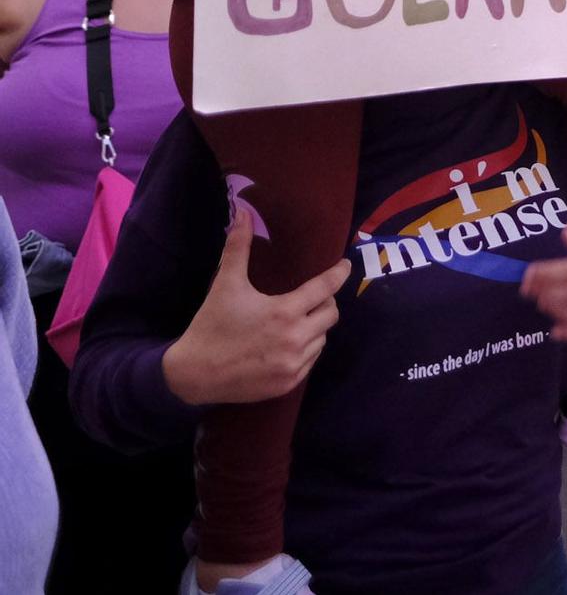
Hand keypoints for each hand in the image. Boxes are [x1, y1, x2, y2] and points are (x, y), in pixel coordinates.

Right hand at [161, 209, 348, 405]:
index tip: (345, 265)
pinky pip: (311, 360)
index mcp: (284, 313)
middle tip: (309, 298)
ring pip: (323, 338)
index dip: (338, 274)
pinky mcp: (289, 383)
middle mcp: (295, 339)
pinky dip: (306, 349)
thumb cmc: (211, 325)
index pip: (325, 288)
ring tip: (293, 321)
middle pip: (331, 313)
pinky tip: (287, 343)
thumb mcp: (226, 284)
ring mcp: (294, 364)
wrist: (193, 374)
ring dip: (315, 327)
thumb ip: (238, 247)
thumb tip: (243, 211)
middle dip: (324, 302)